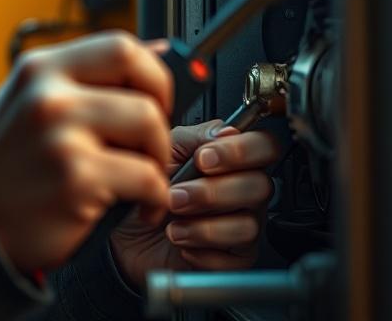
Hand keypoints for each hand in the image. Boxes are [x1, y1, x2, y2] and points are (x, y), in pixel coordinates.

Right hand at [0, 31, 172, 273]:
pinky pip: (147, 178)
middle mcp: (49, 94)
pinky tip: (140, 208)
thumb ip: (88, 77)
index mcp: (39, 69)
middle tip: (154, 144)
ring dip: (159, 160)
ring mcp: (62, 135)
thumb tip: (160, 50)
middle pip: (143, 86)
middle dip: (162, 117)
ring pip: (151, 128)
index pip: (121, 46)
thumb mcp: (30, 103)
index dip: (152, 73)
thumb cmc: (3, 167)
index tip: (155, 99)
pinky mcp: (77, 179)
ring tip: (145, 181)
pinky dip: (155, 198)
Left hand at [110, 119, 278, 288]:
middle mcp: (245, 191)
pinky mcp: (234, 260)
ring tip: (173, 221)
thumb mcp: (164, 151)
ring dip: (204, 225)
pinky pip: (233, 257)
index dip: (242, 151)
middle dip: (213, 192)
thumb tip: (226, 132)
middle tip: (178, 195)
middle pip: (260, 187)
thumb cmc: (150, 188)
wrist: (125, 232)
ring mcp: (244, 225)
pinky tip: (182, 241)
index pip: (266, 146)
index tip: (203, 158)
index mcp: (234, 159)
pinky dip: (201, 251)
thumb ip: (195, 137)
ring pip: (248, 225)